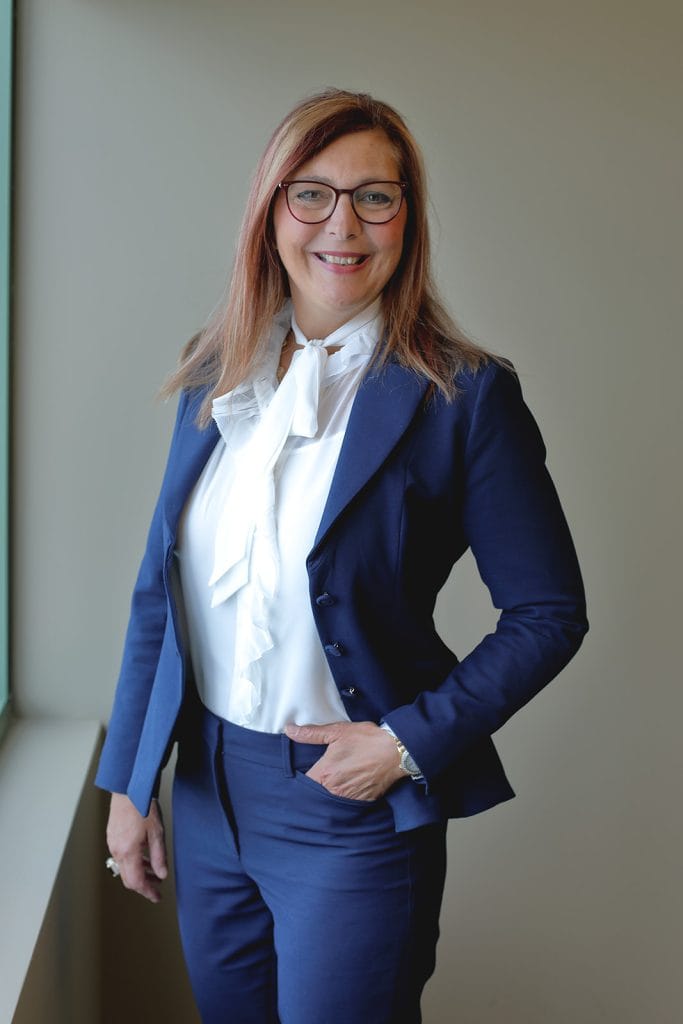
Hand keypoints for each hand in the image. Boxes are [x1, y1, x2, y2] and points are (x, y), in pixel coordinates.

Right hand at [106, 793, 167, 902]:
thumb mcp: (157, 833)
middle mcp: (117, 850)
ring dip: (139, 873)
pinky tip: (144, 856)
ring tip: (154, 870)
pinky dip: (133, 862)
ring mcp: (112, 843)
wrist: (129, 788)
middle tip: (157, 886)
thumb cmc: (143, 806)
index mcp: (128, 852)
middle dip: (143, 885)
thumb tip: (161, 874)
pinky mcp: (112, 837)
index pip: (136, 882)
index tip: (157, 897)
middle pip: (128, 878)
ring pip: (124, 867)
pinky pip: (121, 856)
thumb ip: (159, 856)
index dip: (148, 892)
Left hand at [284, 721, 403, 800]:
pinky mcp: (362, 802)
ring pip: (331, 801)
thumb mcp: (337, 731)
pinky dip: (345, 798)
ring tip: (335, 782)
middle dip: (315, 788)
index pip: (302, 784)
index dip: (301, 779)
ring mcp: (349, 799)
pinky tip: (349, 787)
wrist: (396, 751)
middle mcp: (334, 790)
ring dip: (329, 794)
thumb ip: (311, 733)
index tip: (303, 773)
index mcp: (324, 773)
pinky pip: (347, 804)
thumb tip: (289, 730)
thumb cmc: (367, 740)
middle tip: (320, 777)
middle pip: (315, 795)